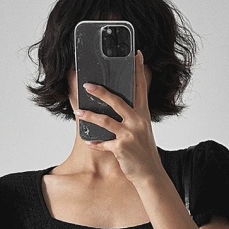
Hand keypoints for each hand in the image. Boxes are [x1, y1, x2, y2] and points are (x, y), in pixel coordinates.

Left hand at [73, 50, 162, 182]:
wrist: (150, 174)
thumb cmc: (144, 151)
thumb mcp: (142, 130)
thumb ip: (132, 117)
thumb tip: (115, 106)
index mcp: (143, 115)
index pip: (141, 88)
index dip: (138, 71)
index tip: (136, 55)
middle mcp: (137, 122)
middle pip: (117, 101)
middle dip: (101, 92)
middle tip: (88, 85)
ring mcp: (129, 134)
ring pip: (105, 120)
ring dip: (89, 115)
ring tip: (78, 111)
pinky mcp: (121, 148)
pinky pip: (103, 143)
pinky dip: (95, 143)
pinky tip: (90, 142)